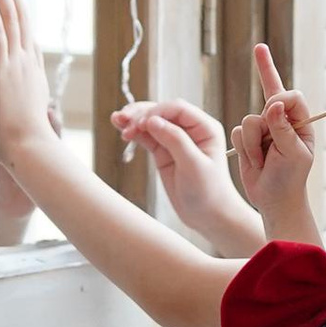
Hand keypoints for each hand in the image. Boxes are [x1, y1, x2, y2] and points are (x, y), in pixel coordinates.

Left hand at [0, 0, 60, 169]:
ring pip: (8, 19)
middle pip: (18, 16)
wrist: (32, 145)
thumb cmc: (28, 136)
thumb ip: (26, 88)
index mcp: (31, 69)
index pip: (26, 30)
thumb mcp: (33, 107)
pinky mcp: (1, 71)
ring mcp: (13, 64)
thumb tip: (24, 80)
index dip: (20, 7)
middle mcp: (24, 60)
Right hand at [114, 96, 257, 252]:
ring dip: (134, 120)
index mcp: (205, 128)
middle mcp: (191, 130)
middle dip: (141, 114)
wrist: (208, 217)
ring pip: (151, 122)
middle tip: (123, 122)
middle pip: (161, 112)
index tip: (141, 123)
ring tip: (117, 120)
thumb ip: (174, 140)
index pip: (177, 109)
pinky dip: (134, 132)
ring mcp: (176, 140)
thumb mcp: (193, 165)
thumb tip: (152, 120)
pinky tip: (121, 129)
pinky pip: (147, 137)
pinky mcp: (164, 152)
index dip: (157, 111)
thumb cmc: (208, 192)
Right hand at [229, 42, 319, 244]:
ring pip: (249, 120)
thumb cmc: (289, 178)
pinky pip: (237, 132)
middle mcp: (282, 122)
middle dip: (265, 124)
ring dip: (253, 144)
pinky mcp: (247, 139)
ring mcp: (264, 130)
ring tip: (263, 161)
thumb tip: (275, 104)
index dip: (281, 99)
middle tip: (271, 146)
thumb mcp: (292, 154)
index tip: (273, 108)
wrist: (273, 200)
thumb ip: (283, 128)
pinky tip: (255, 162)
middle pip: (269, 100)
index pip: (292, 97)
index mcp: (301, 123)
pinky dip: (244, 149)